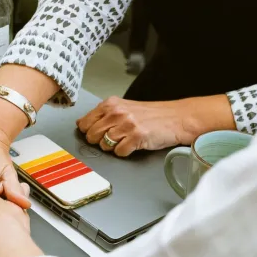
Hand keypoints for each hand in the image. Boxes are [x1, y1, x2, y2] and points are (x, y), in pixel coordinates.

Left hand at [77, 95, 235, 156]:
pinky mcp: (136, 137)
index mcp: (110, 104)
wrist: (176, 118)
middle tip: (114, 138)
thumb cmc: (150, 115)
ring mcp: (126, 124)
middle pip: (91, 136)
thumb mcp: (123, 108)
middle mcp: (116, 112)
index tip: (97, 133)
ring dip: (113, 147)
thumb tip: (81, 124)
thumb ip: (103, 115)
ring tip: (125, 140)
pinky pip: (118, 152)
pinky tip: (133, 145)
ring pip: (103, 145)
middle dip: (99, 141)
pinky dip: (124, 152)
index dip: (88, 131)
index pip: (84, 123)